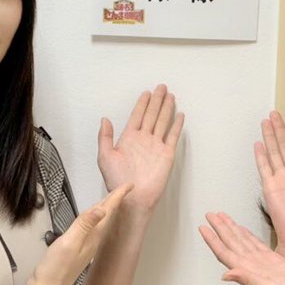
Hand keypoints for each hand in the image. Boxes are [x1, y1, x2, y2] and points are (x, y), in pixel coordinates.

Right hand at [30, 183, 132, 284]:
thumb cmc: (56, 268)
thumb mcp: (69, 241)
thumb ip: (84, 224)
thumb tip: (101, 209)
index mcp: (93, 235)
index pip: (109, 211)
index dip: (118, 196)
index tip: (129, 185)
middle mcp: (93, 240)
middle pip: (107, 215)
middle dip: (115, 200)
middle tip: (123, 189)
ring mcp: (86, 245)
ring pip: (101, 222)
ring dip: (106, 209)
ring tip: (111, 199)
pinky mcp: (78, 249)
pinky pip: (92, 228)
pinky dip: (94, 219)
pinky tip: (92, 219)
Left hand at [97, 84, 183, 212]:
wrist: (133, 197)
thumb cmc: (117, 180)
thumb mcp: (104, 157)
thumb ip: (105, 137)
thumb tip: (105, 119)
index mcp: (129, 138)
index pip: (137, 116)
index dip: (142, 104)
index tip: (146, 92)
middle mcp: (144, 139)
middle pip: (151, 115)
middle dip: (157, 101)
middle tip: (162, 87)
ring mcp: (156, 146)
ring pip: (162, 122)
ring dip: (166, 109)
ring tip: (171, 96)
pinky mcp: (167, 154)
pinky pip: (173, 136)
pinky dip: (177, 126)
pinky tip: (180, 115)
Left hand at [200, 211, 284, 284]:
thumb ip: (248, 281)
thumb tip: (225, 274)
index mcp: (247, 270)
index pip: (224, 252)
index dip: (213, 240)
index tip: (203, 227)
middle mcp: (250, 265)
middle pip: (230, 243)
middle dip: (219, 229)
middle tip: (209, 214)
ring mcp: (260, 262)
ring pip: (241, 241)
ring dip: (230, 229)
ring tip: (221, 217)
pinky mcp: (271, 259)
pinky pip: (255, 243)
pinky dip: (246, 234)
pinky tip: (241, 229)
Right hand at [255, 112, 284, 264]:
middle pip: (284, 146)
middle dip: (279, 130)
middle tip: (274, 114)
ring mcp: (280, 180)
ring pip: (274, 153)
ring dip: (269, 137)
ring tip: (265, 122)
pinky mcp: (270, 188)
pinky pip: (264, 168)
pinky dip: (261, 156)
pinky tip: (258, 145)